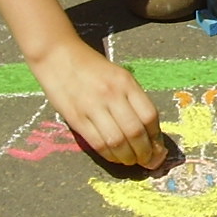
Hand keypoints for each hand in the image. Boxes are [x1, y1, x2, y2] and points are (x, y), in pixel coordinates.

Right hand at [30, 38, 166, 168]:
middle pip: (135, 132)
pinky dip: (110, 155)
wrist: (58, 56)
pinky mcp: (76, 118)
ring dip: (128, 158)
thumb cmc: (92, 67)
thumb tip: (149, 132)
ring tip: (132, 161)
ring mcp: (92, 107)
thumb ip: (133, 99)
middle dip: (146, 153)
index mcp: (126, 82)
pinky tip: (115, 157)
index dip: (157, 137)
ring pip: (117, 141)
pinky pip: (98, 143)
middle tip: (148, 161)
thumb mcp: (119, 75)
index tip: (158, 148)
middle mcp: (111, 94)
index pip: (149, 115)